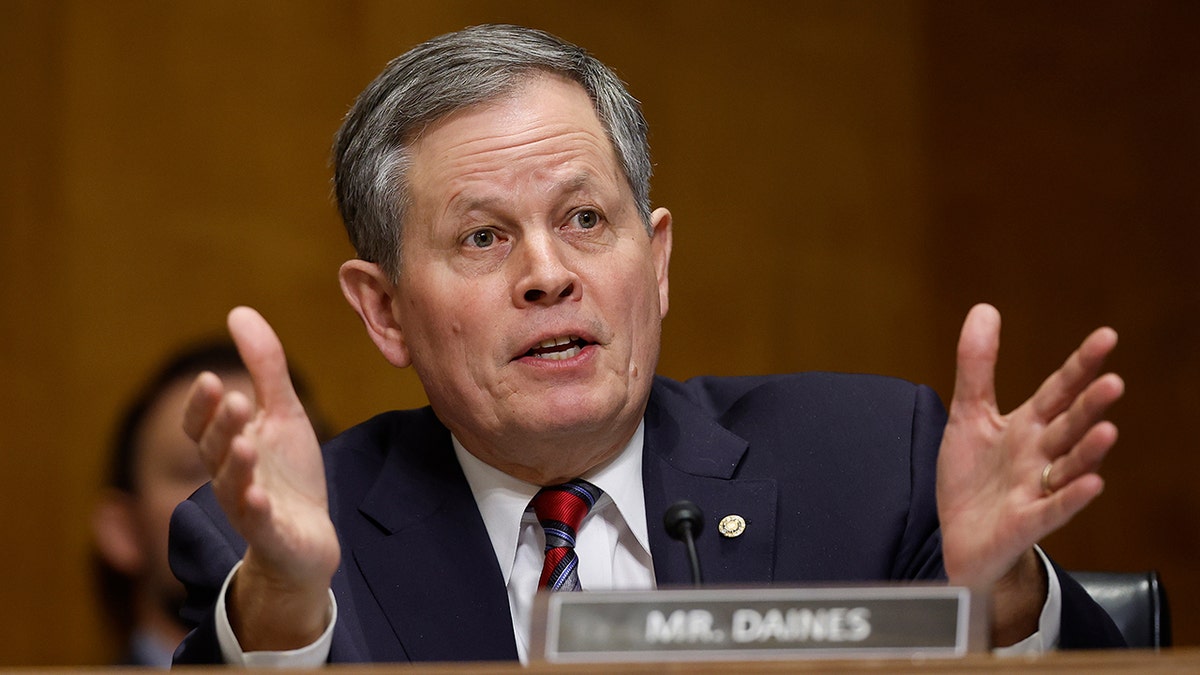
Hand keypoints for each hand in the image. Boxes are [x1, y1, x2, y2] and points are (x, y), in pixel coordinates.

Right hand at [183, 306, 339, 649]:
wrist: (308, 539)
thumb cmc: (289, 473)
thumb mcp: (283, 414)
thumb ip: (264, 368)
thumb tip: (238, 312)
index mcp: (229, 445)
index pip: (202, 423)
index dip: (203, 405)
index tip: (213, 379)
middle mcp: (230, 475)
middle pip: (215, 449)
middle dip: (223, 425)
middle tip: (235, 400)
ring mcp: (248, 507)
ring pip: (232, 486)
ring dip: (236, 465)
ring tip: (245, 444)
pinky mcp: (271, 534)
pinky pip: (258, 523)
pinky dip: (257, 509)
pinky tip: (260, 496)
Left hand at [935, 304, 1122, 641]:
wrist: (961, 538)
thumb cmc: (973, 478)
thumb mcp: (969, 415)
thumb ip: (977, 366)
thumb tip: (985, 309)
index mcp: (1028, 426)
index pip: (1059, 390)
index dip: (1080, 365)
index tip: (1106, 336)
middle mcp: (1040, 455)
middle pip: (1068, 426)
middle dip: (1089, 407)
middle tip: (1113, 382)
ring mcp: (1037, 489)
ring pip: (1069, 467)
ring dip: (1088, 451)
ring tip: (1107, 430)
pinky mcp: (1027, 522)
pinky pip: (1053, 510)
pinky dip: (1071, 498)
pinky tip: (1092, 484)